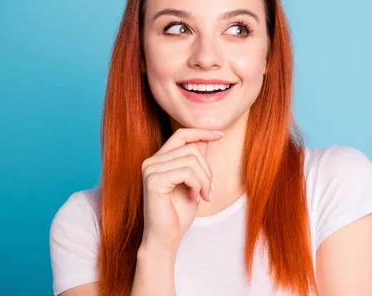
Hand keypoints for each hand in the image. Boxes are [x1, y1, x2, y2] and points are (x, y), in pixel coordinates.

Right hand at [140, 128, 222, 252]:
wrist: (166, 239)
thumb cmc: (179, 213)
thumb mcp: (193, 182)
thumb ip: (195, 161)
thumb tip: (205, 139)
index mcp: (159, 160)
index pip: (181, 135)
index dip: (201, 132)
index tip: (220, 135)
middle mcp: (152, 161)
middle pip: (191, 148)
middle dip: (207, 169)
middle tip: (210, 191)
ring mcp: (151, 170)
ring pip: (191, 160)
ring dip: (205, 180)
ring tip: (204, 196)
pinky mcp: (154, 181)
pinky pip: (186, 172)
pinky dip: (197, 184)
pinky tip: (195, 197)